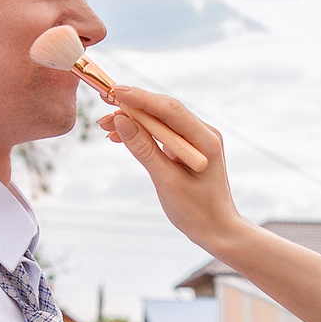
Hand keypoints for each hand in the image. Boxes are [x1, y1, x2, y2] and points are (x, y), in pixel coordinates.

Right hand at [103, 88, 246, 251]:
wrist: (216, 229)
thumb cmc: (196, 211)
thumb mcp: (166, 181)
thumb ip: (144, 149)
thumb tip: (121, 121)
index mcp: (205, 140)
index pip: (170, 109)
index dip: (141, 98)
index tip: (115, 91)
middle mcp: (203, 133)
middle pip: (164, 110)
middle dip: (133, 107)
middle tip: (103, 106)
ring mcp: (196, 139)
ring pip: (160, 120)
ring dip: (133, 120)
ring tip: (105, 125)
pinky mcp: (186, 147)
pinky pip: (162, 132)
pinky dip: (141, 132)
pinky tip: (119, 135)